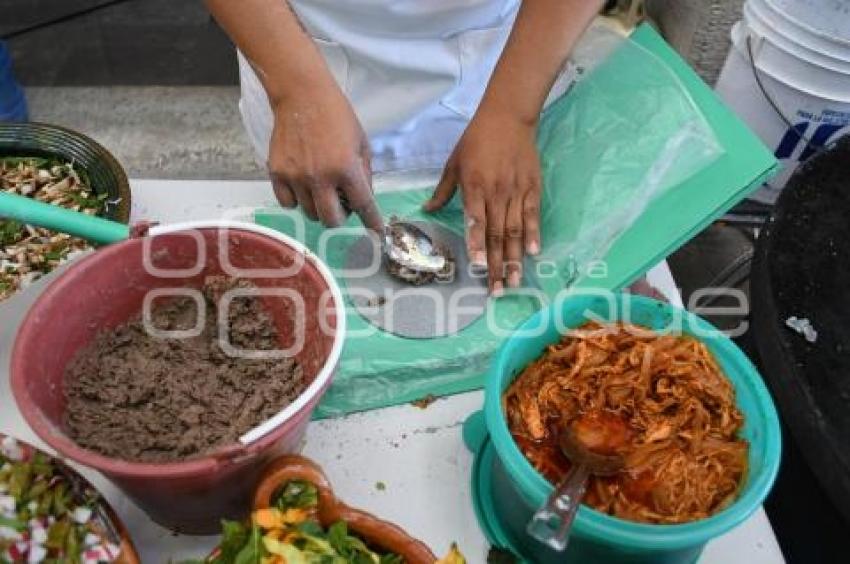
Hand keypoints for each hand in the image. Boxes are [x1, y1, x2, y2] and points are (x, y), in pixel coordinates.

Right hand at [268, 86, 382, 231]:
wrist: (302, 95)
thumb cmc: (336, 115)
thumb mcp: (361, 142)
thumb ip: (364, 173)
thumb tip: (362, 199)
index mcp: (346, 168)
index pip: (363, 205)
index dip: (371, 222)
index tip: (377, 234)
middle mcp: (321, 176)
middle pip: (332, 220)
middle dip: (340, 216)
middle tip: (340, 201)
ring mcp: (297, 176)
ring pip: (309, 213)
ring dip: (318, 206)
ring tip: (320, 187)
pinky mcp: (277, 173)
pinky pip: (287, 203)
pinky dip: (296, 200)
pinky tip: (301, 185)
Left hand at [424, 109, 541, 294]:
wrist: (508, 116)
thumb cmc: (476, 140)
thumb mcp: (454, 163)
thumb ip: (443, 190)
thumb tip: (427, 209)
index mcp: (474, 187)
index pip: (476, 221)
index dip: (476, 244)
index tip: (476, 266)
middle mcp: (496, 192)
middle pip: (496, 234)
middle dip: (495, 264)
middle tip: (496, 289)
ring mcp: (516, 191)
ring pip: (515, 230)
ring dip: (514, 258)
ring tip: (514, 280)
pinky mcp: (532, 187)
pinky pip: (533, 215)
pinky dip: (534, 234)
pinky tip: (533, 253)